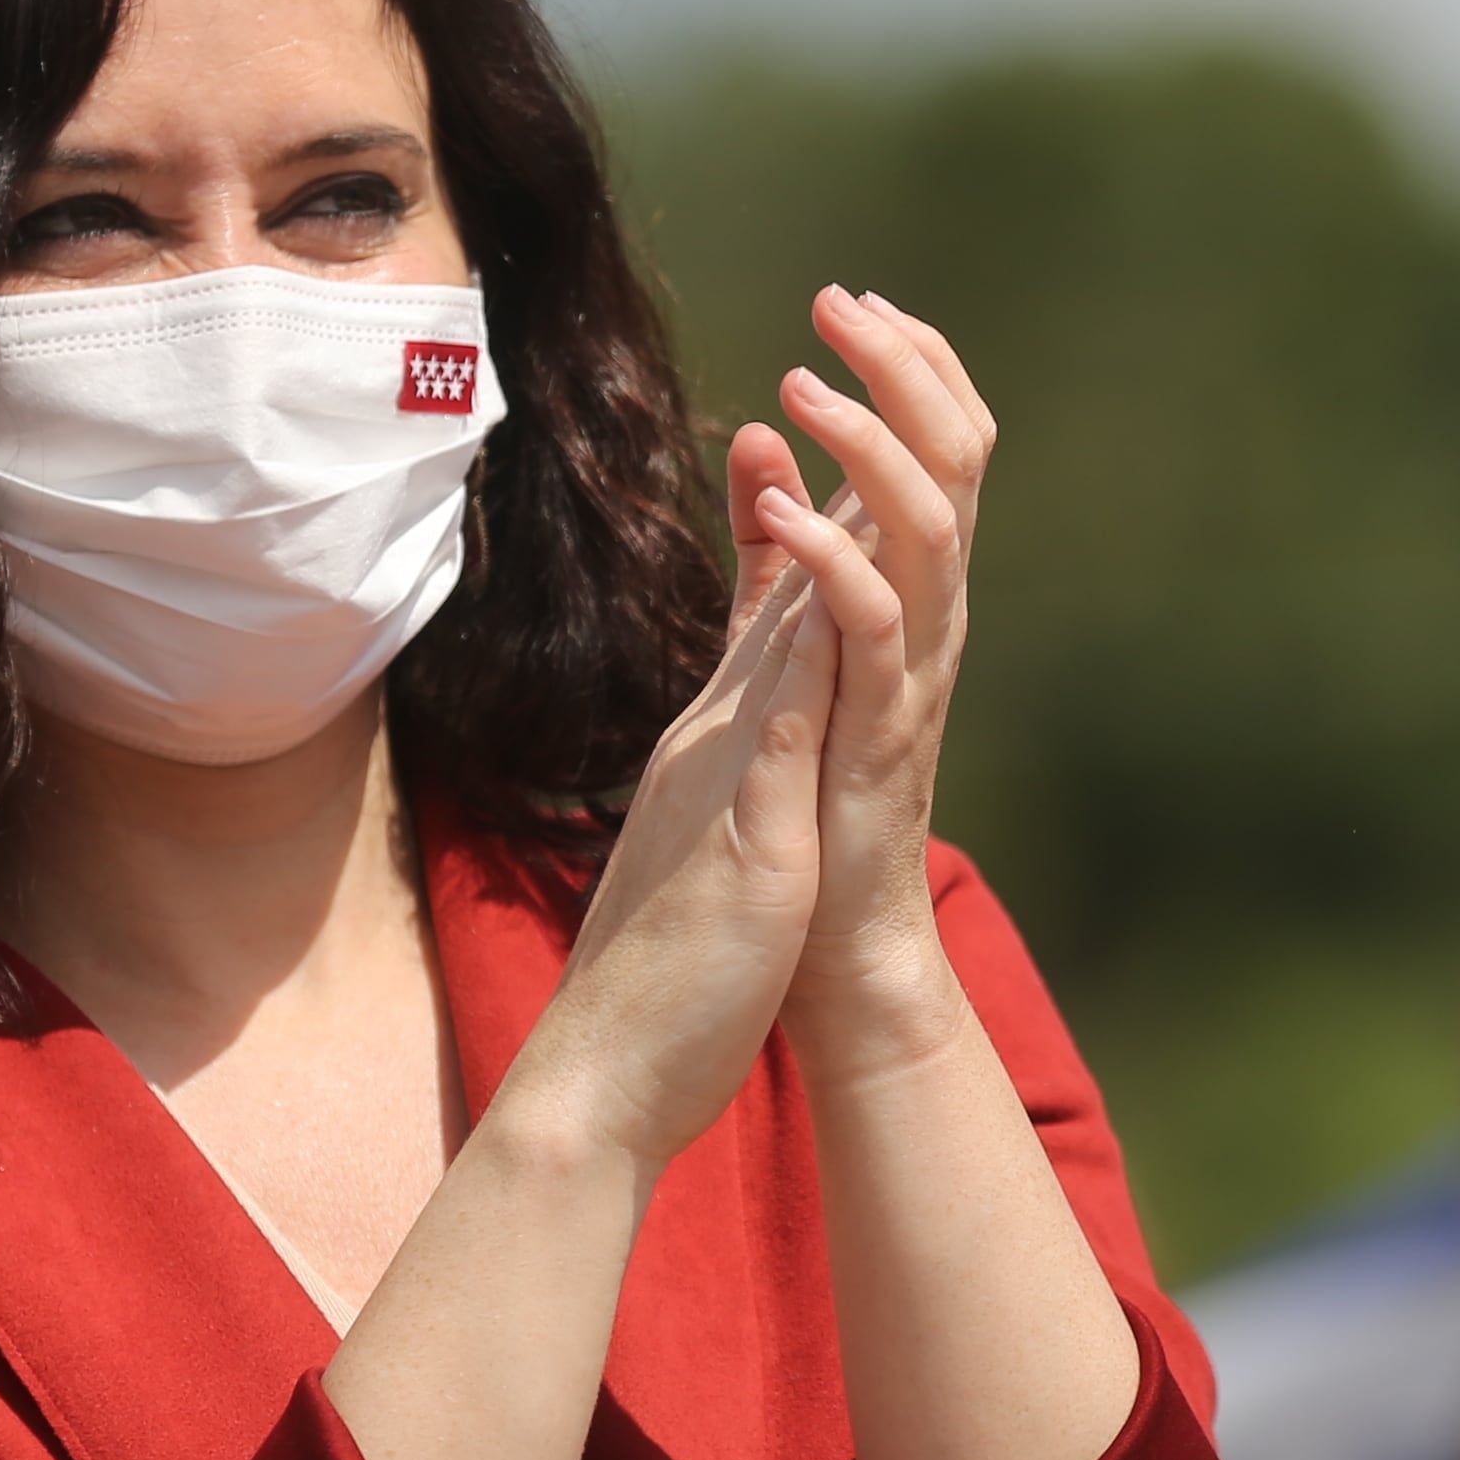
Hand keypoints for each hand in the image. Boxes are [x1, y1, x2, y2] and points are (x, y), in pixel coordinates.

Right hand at [500, 428, 870, 1171]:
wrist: (605, 1075)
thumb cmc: (666, 973)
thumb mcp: (707, 840)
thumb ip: (727, 767)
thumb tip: (751, 710)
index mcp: (713, 748)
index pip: (774, 613)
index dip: (810, 522)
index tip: (845, 439)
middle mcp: (712, 744)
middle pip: (779, 596)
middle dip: (821, 494)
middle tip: (853, 384)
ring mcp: (723, 786)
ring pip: (780, 640)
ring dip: (817, 544)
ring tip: (855, 449)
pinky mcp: (744, 842)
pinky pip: (780, 733)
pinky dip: (808, 661)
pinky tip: (842, 597)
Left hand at [716, 286, 996, 1088]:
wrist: (832, 935)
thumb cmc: (810, 792)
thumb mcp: (787, 637)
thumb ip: (779, 546)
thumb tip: (763, 445)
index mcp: (911, 586)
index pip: (939, 445)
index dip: (910, 364)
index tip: (856, 299)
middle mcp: (932, 613)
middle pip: (955, 457)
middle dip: (904, 368)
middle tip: (841, 300)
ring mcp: (916, 669)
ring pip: (931, 525)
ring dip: (869, 444)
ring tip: (806, 380)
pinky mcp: (880, 728)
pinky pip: (874, 626)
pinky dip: (832, 561)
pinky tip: (782, 514)